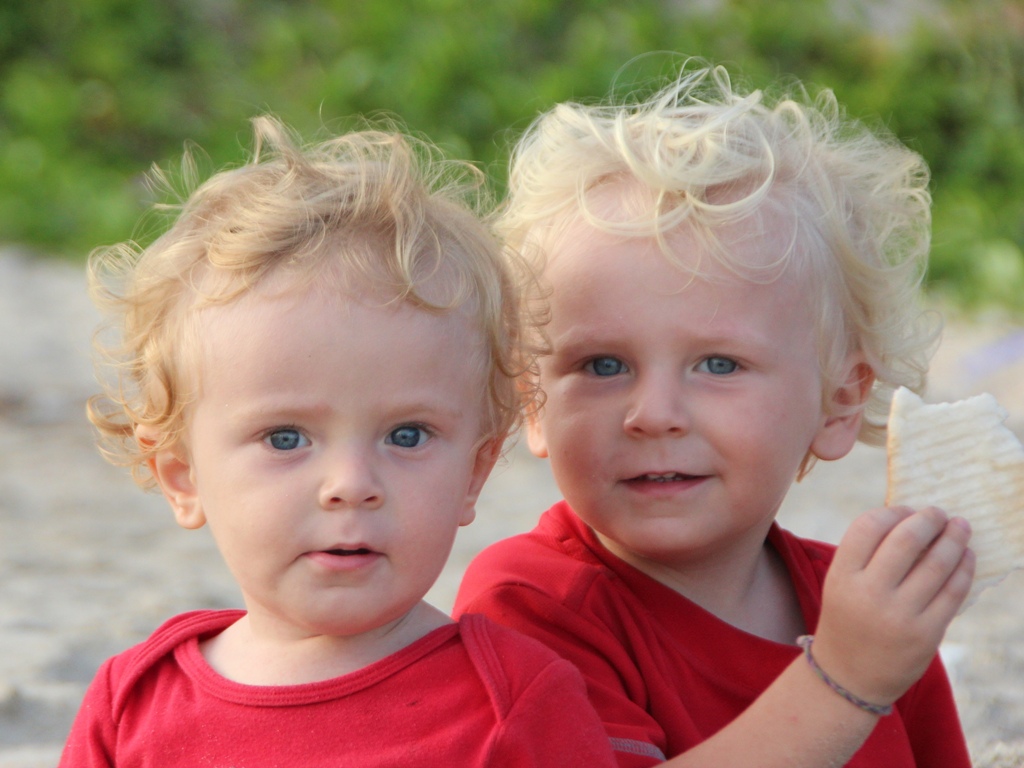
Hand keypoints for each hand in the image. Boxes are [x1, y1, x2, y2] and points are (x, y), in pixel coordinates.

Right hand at [809, 506, 973, 706]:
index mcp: (842, 576)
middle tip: (939, 512)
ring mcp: (899, 616)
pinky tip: (966, 556)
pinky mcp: (926, 635)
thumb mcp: (842, 584)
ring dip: (953, 539)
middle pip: (906, 540)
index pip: (868, 526)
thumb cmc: (848, 619)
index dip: (892, 511)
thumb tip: (912, 519)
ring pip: (936, 564)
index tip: (906, 509)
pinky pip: (952, 593)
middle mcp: (869, 594)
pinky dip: (963, 568)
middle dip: (928, 519)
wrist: (849, 677)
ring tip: (960, 527)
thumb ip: (868, 555)